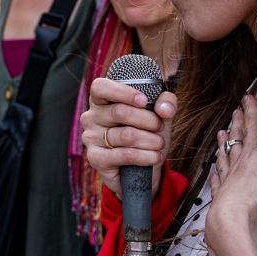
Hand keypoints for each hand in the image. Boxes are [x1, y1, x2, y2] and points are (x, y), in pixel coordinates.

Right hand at [81, 77, 176, 199]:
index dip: (123, 92)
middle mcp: (91, 117)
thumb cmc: (145, 133)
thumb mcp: (159, 114)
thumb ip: (166, 103)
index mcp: (100, 100)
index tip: (144, 101)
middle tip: (160, 126)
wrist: (140, 168)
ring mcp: (91, 138)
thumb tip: (165, 110)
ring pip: (126, 135)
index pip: (100, 88)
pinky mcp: (96, 159)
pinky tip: (155, 156)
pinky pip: (125, 155)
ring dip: (151, 140)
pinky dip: (146, 156)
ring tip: (159, 143)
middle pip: (120, 112)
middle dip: (148, 120)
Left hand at [205, 95, 256, 254]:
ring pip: (226, 158)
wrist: (233, 219)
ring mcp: (229, 182)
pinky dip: (217, 174)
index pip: (252, 128)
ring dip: (226, 145)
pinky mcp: (225, 199)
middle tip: (236, 111)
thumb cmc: (254, 189)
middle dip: (239, 125)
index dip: (251, 113)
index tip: (249, 99)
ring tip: (222, 133)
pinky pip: (219, 182)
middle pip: (238, 140)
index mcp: (250, 153)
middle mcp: (237, 165)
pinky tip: (214, 171)